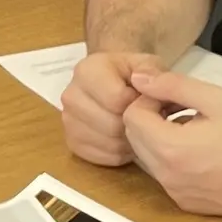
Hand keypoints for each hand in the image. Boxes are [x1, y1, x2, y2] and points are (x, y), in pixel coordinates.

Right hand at [61, 51, 161, 166]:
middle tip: (144, 118)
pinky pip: (102, 157)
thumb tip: (144, 83)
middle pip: (111, 125)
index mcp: (87, 71)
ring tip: (136, 128)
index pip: (116, 100)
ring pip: (108, 144)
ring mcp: (68, 121)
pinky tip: (125, 140)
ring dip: (128, 141)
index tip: (144, 100)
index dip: (138, 104)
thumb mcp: (149, 64)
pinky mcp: (72, 142)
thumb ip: (152, 72)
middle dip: (134, 125)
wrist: (118, 84)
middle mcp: (70, 95)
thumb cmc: (135, 75)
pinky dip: (118, 153)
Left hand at [121, 70, 221, 219]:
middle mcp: (168, 177)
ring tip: (193, 128)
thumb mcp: (217, 99)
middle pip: (134, 138)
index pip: (131, 117)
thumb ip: (173, 85)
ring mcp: (176, 193)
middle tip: (180, 108)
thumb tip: (140, 78)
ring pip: (147, 158)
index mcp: (172, 149)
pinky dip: (171, 159)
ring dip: (159, 139)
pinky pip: (164, 176)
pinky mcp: (186, 203)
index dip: (148, 100)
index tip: (172, 97)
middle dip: (150, 118)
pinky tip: (200, 150)